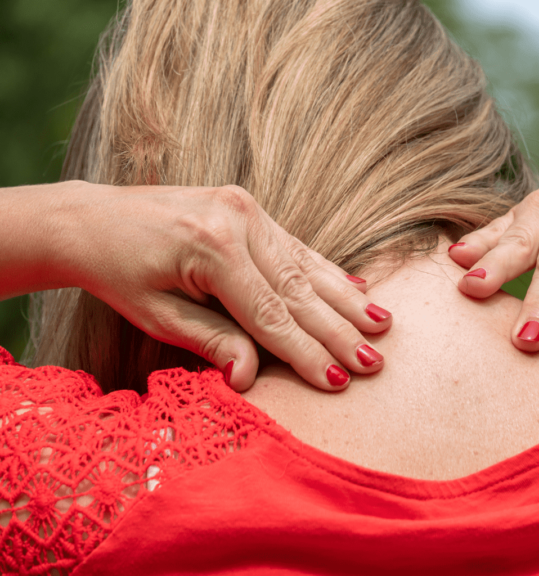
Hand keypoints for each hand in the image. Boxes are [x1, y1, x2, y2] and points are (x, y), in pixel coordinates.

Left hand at [64, 182, 390, 390]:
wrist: (93, 218)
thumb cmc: (119, 271)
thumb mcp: (156, 316)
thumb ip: (210, 341)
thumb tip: (249, 377)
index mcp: (211, 248)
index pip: (270, 313)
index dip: (305, 351)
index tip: (337, 380)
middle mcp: (237, 220)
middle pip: (298, 289)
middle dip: (338, 329)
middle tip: (374, 361)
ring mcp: (247, 208)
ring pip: (307, 265)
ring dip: (346, 299)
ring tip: (382, 325)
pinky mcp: (249, 207)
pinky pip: (296, 247)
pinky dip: (327, 271)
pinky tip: (358, 287)